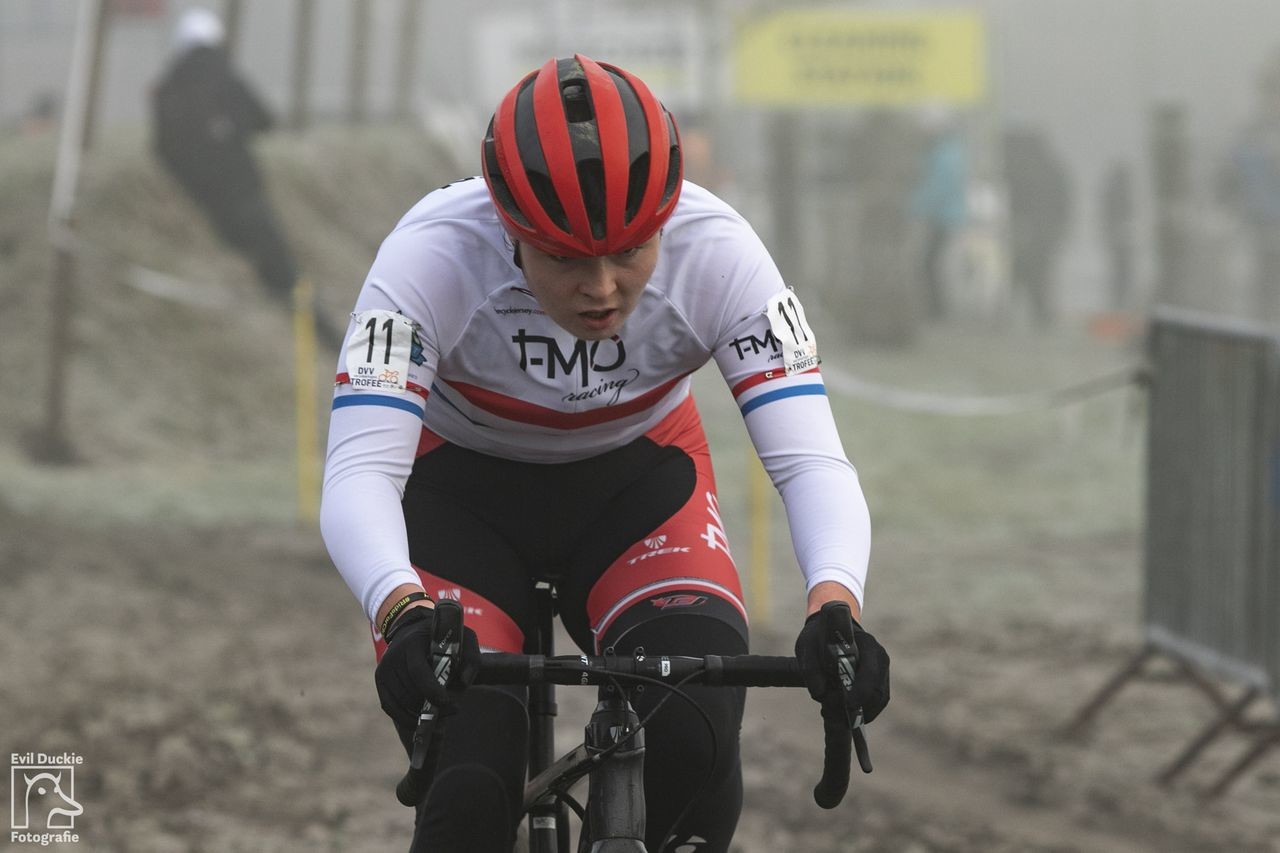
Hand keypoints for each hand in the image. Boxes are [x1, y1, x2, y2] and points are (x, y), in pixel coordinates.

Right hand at [374, 606, 480, 725]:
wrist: (412, 628)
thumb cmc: (441, 636)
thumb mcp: (463, 637)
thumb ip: (471, 657)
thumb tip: (464, 683)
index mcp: (412, 643)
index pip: (418, 671)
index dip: (432, 691)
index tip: (448, 702)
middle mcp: (394, 656)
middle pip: (410, 691)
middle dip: (431, 706)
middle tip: (453, 709)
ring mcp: (384, 669)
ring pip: (401, 702)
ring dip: (421, 714)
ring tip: (442, 715)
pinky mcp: (380, 681)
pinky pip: (390, 707)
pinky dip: (405, 718)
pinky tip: (422, 720)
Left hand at [795, 602, 889, 724]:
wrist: (830, 631)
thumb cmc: (820, 637)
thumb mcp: (808, 645)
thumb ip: (811, 667)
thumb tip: (820, 693)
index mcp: (867, 644)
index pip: (871, 672)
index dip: (862, 691)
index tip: (848, 704)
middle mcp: (880, 658)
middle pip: (877, 693)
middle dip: (856, 707)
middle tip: (827, 711)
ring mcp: (882, 672)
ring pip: (875, 703)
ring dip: (855, 713)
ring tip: (827, 710)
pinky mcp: (878, 685)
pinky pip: (872, 706)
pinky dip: (857, 712)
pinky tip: (837, 710)